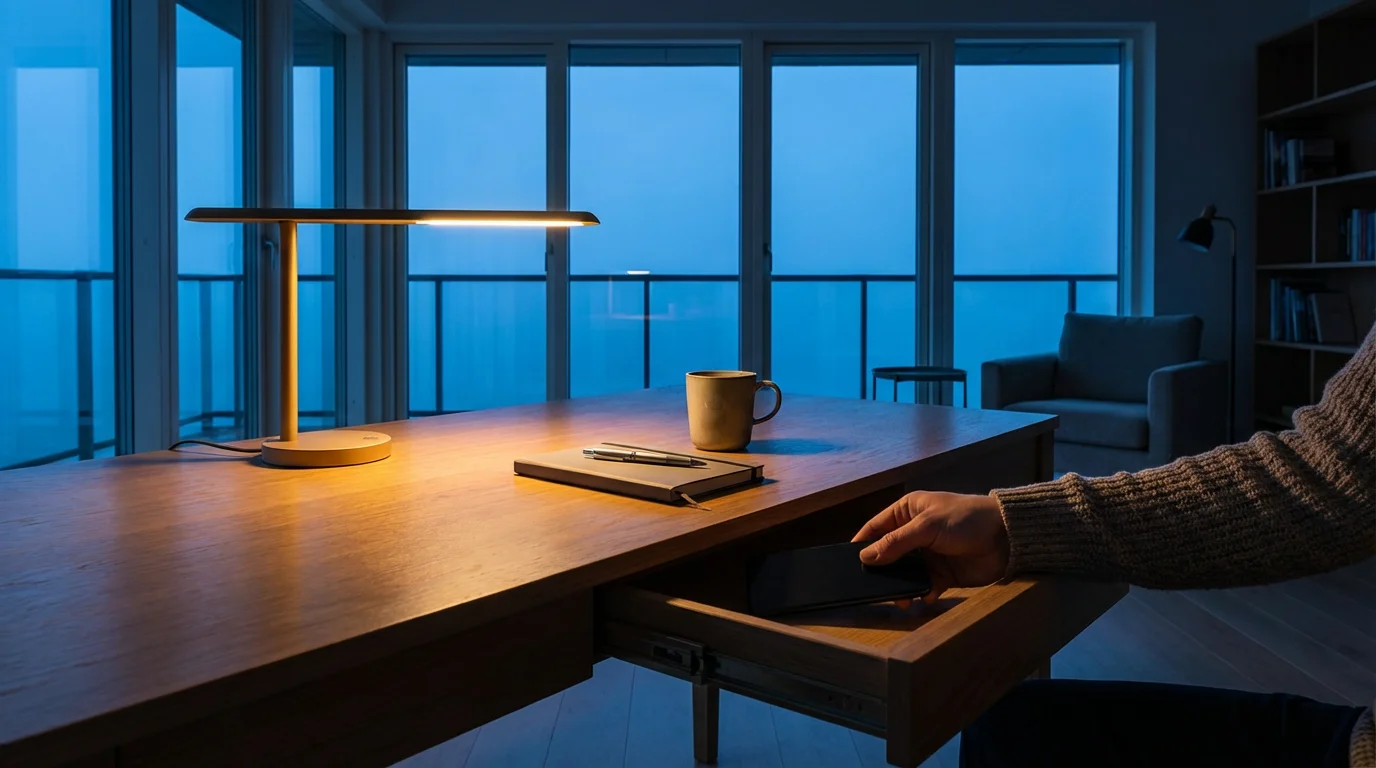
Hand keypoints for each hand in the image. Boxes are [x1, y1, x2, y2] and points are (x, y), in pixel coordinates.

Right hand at [851, 491, 1009, 606]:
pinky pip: (925, 586)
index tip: (848, 563)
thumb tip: (866, 557)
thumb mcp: (927, 526)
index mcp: (908, 512)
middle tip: (872, 588)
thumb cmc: (966, 519)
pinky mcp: (943, 574)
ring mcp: (929, 555)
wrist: (1007, 537)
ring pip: (905, 574)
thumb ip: (896, 543)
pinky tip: (925, 597)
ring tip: (901, 600)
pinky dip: (922, 593)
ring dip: (901, 587)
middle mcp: (915, 533)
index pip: (876, 528)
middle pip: (888, 554)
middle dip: (881, 571)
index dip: (863, 544)